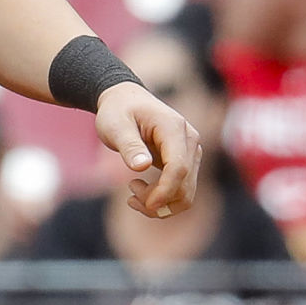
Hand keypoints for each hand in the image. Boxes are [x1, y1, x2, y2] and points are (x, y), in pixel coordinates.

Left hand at [94, 81, 201, 218]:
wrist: (125, 100)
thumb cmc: (118, 111)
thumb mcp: (114, 125)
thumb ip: (129, 145)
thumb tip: (141, 166)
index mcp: (174, 128)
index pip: (178, 167)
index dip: (165, 190)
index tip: (147, 205)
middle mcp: (190, 140)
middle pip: (185, 184)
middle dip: (159, 200)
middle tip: (130, 199)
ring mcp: (191, 151)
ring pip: (187, 191)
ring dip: (162, 204)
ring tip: (133, 197)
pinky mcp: (186, 161)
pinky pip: (182, 188)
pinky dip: (164, 198)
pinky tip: (141, 192)